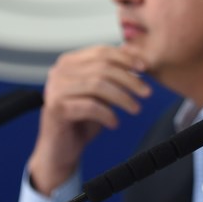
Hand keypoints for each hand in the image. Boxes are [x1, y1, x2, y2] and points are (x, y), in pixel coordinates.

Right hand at [28, 44, 151, 193]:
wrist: (60, 150)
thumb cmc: (81, 120)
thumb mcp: (100, 94)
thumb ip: (111, 76)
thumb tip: (136, 61)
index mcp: (69, 62)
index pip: (101, 51)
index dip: (125, 58)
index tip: (144, 68)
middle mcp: (59, 72)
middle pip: (102, 67)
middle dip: (129, 80)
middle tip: (146, 92)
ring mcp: (56, 89)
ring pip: (97, 85)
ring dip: (122, 97)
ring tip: (135, 109)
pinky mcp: (57, 108)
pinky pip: (90, 106)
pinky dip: (107, 114)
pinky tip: (114, 123)